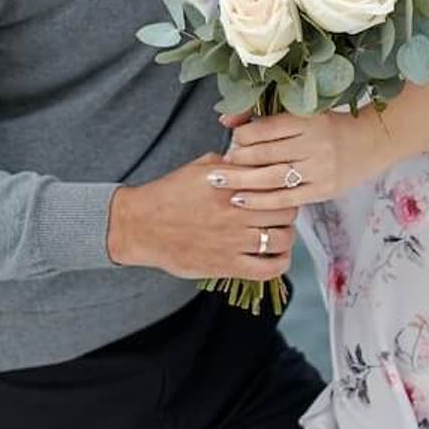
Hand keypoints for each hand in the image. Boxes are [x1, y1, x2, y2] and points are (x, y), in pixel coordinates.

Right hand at [106, 153, 299, 282]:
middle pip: (285, 211)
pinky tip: (277, 256)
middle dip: (287, 211)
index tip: (282, 189)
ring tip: (278, 234)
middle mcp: (235, 211)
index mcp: (230, 184)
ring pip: (282, 239)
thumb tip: (254, 159)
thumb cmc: (169, 195)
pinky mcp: (226, 265)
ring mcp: (232, 240)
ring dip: (286, 236)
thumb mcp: (199, 168)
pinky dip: (280, 263)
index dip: (285, 186)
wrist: (140, 226)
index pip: (278, 183)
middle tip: (281, 213)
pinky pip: (267, 269)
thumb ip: (230, 164)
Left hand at [223, 107, 386, 209]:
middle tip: (219, 166)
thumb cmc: (328, 126)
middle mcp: (314, 144)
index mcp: (307, 120)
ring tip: (221, 183)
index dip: (242, 137)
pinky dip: (261, 201)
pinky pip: (286, 199)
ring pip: (272, 178)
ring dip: (242, 182)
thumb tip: (225, 119)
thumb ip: (263, 116)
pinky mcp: (323, 190)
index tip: (232, 142)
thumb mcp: (301, 113)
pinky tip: (241, 201)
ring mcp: (320, 169)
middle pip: (265, 154)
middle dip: (237, 161)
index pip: (265, 129)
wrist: (370, 142)